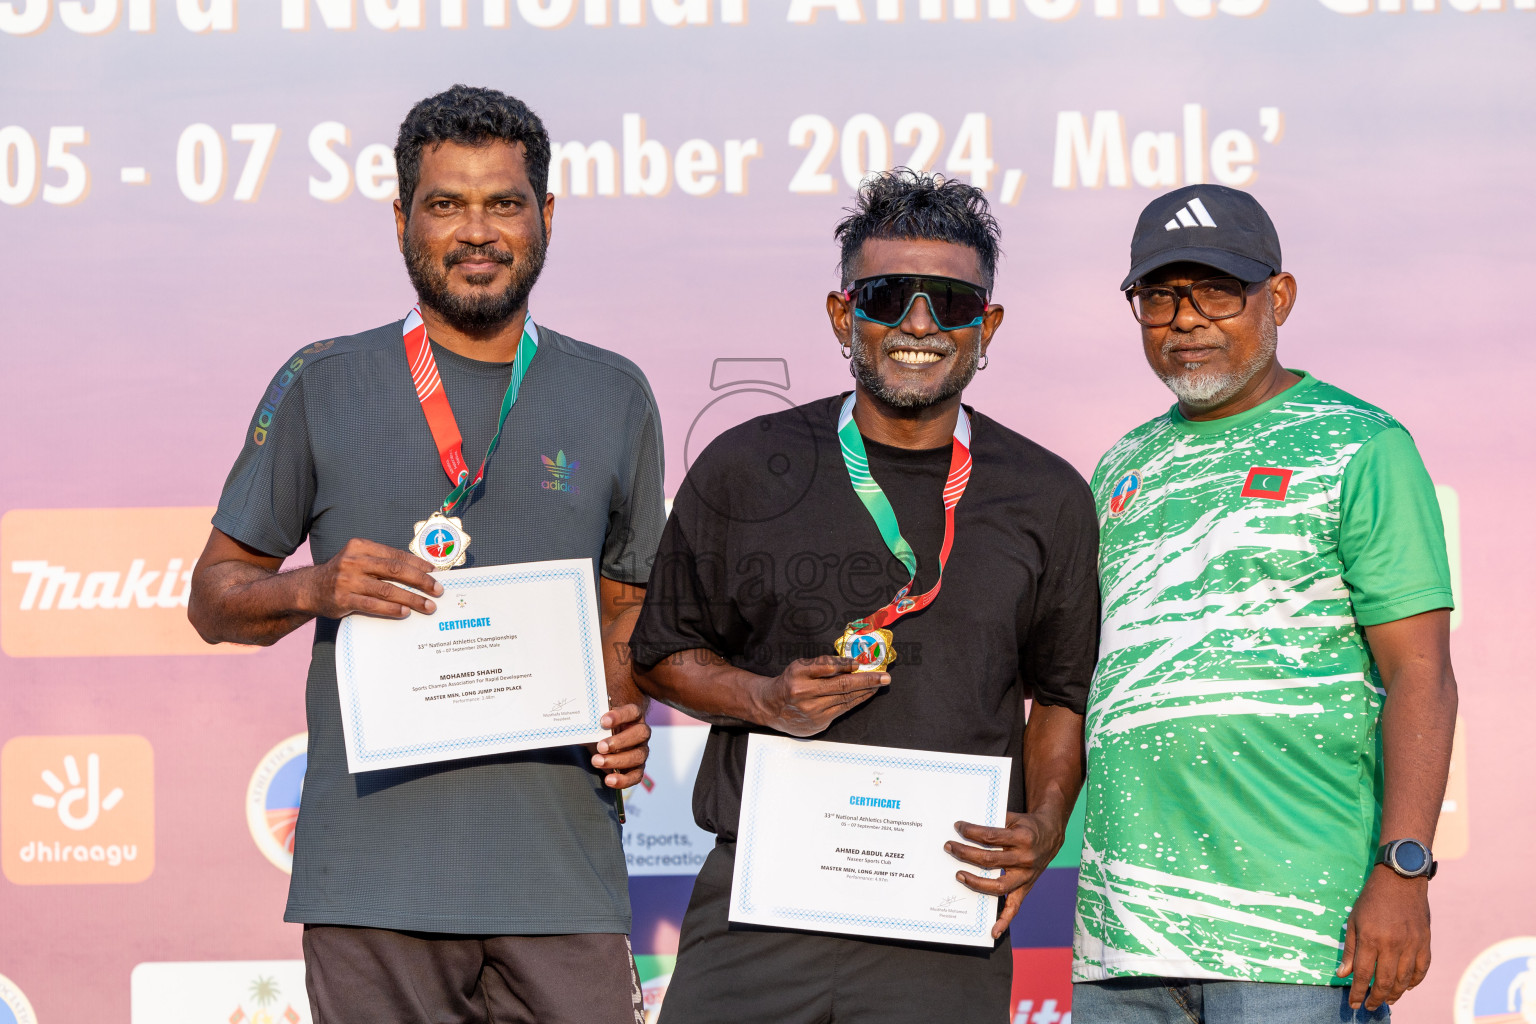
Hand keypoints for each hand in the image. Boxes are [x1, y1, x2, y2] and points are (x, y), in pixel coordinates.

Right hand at [301, 538, 443, 618]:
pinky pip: (373, 605)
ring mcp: (347, 580)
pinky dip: (391, 609)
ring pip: (387, 589)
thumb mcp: (358, 559)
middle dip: (421, 580)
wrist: (310, 588)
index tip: (435, 572)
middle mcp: (354, 561)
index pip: (396, 555)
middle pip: (395, 570)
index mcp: (360, 546)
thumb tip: (419, 570)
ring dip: (411, 598)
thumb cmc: (343, 574)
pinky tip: (405, 612)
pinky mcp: (343, 599)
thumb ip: (382, 561)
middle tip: (438, 590)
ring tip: (428, 605)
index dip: (418, 563)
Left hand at [591, 703, 649, 789]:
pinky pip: (636, 776)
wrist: (607, 741)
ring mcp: (641, 750)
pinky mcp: (638, 768)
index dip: (620, 716)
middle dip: (620, 741)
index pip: (632, 712)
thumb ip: (592, 722)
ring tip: (597, 762)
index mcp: (633, 716)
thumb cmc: (601, 728)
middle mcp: (641, 732)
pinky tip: (608, 780)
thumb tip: (575, 725)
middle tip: (600, 747)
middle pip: (640, 733)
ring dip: (617, 760)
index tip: (602, 721)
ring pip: (638, 756)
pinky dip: (623, 780)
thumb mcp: (597, 722)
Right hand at [752, 656, 889, 736]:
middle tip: (884, 677)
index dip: (846, 665)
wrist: (772, 707)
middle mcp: (805, 694)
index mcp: (799, 676)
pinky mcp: (819, 723)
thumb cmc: (790, 682)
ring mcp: (813, 711)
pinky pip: (843, 710)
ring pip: (845, 699)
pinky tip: (866, 694)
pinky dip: (857, 701)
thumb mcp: (799, 666)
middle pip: (841, 686)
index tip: (860, 663)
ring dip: (866, 691)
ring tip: (880, 684)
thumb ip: (822, 664)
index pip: (827, 667)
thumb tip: (850, 663)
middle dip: (866, 680)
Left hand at [948, 810, 1065, 939]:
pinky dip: (1004, 921)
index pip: (990, 836)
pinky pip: (1015, 907)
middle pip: (989, 860)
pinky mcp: (1026, 887)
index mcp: (1022, 838)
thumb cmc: (1026, 825)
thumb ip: (993, 822)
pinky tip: (993, 931)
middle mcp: (1025, 859)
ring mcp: (1026, 876)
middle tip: (949, 847)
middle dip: (965, 853)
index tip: (957, 826)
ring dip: (975, 882)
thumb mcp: (1014, 817)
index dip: (971, 831)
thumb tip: (966, 827)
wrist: (1051, 835)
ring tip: (958, 875)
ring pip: (998, 885)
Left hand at [1337, 866, 1431, 1010]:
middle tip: (1371, 1006)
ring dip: (1396, 993)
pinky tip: (1407, 987)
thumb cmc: (1372, 899)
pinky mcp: (1425, 942)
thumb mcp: (1354, 920)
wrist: (1400, 879)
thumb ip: (1350, 949)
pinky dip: (1415, 981)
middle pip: (1386, 981)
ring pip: (1405, 979)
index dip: (1358, 992)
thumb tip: (1343, 974)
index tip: (1354, 1005)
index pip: (1364, 974)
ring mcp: (1412, 944)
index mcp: (1371, 939)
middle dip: (1377, 998)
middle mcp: (1393, 944)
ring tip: (1387, 1000)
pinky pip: (1422, 969)